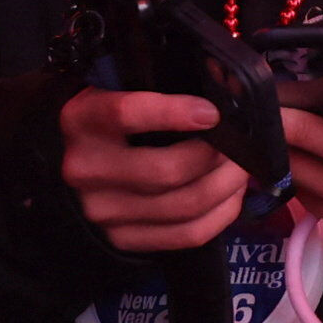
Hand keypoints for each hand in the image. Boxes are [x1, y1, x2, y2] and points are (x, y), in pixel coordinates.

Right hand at [61, 86, 249, 253]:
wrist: (84, 163)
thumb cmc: (119, 120)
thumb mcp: (124, 91)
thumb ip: (165, 84)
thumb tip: (227, 86)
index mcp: (83, 120)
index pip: (125, 113)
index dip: (173, 112)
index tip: (211, 113)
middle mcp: (85, 168)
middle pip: (167, 171)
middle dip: (216, 158)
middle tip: (237, 146)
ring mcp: (101, 210)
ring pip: (185, 205)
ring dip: (227, 185)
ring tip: (240, 168)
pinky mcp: (122, 238)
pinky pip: (189, 234)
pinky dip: (223, 213)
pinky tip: (230, 195)